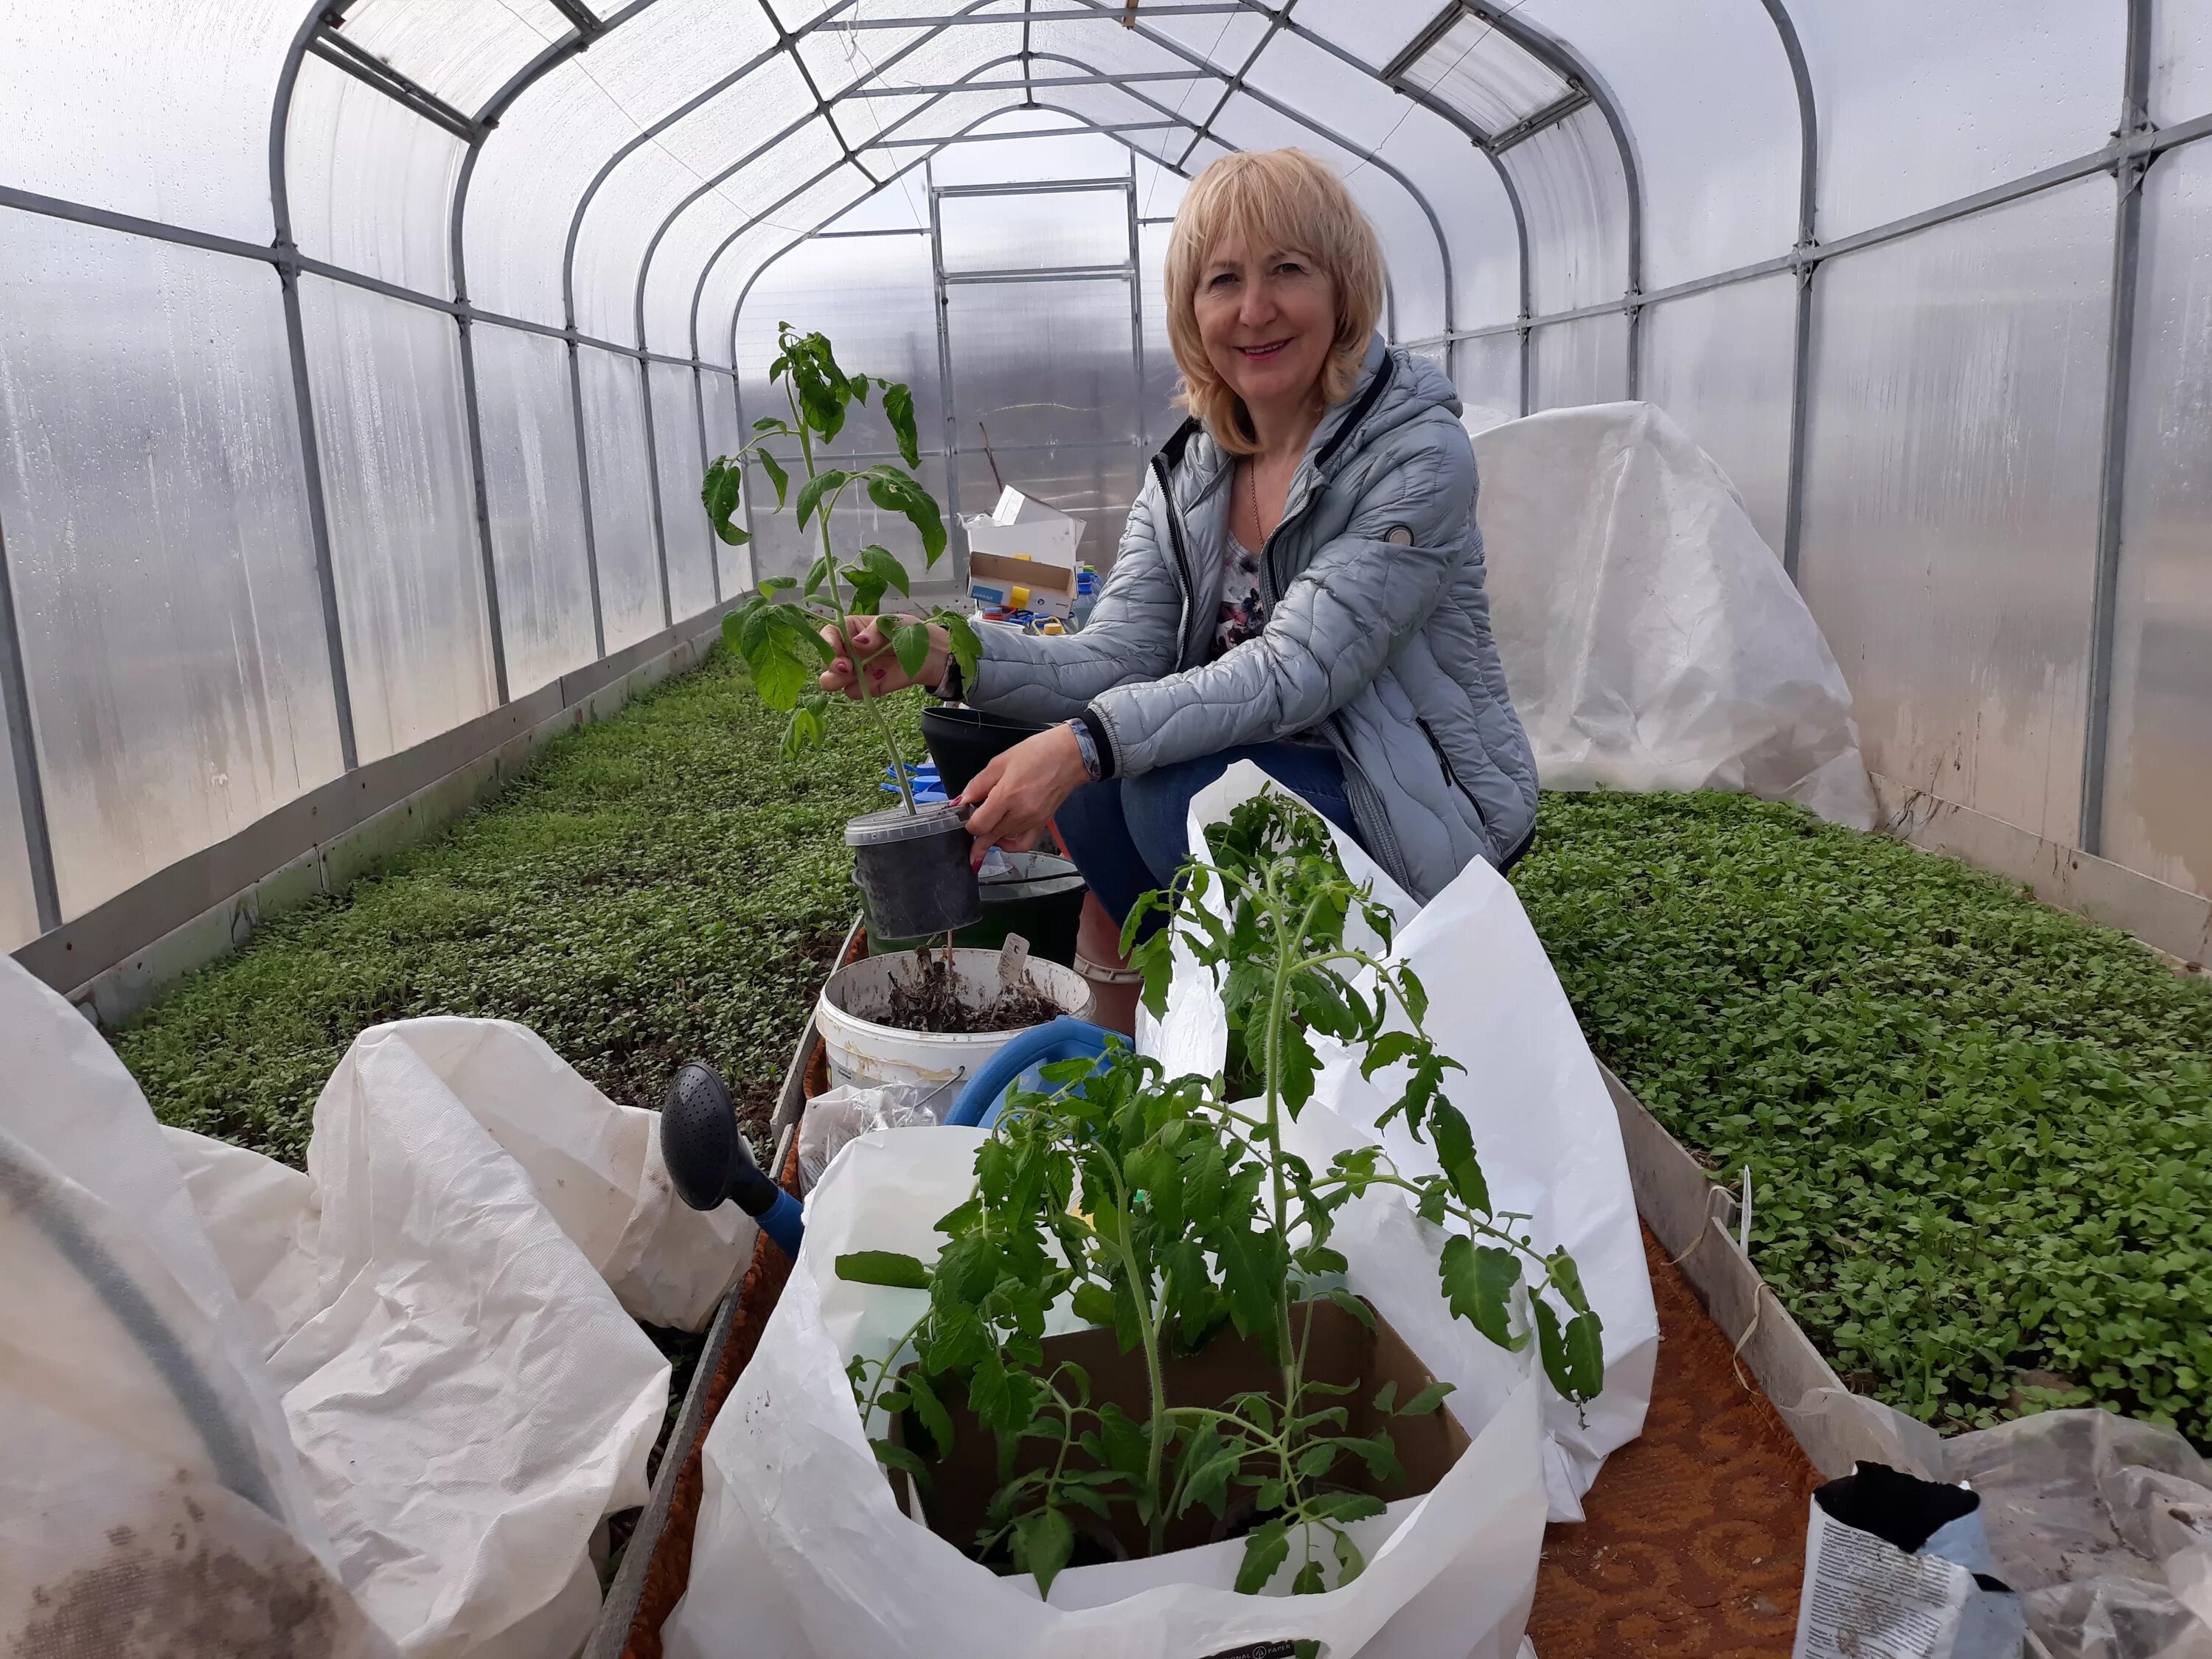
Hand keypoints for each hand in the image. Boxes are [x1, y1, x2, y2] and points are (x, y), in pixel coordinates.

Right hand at [818, 614, 947, 698]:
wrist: (932, 654)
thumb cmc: (911, 632)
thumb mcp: (894, 624)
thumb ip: (875, 631)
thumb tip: (858, 642)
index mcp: (852, 630)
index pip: (829, 635)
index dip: (827, 643)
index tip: (836, 650)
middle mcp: (850, 651)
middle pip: (827, 661)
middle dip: (831, 665)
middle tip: (846, 668)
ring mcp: (857, 670)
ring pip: (833, 680)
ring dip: (839, 680)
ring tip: (855, 674)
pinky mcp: (869, 686)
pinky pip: (855, 692)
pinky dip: (861, 689)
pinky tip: (878, 678)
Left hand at [960, 726, 1091, 867]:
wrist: (1071, 755)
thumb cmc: (1039, 752)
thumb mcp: (1001, 761)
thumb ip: (979, 783)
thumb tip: (963, 801)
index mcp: (1007, 795)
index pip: (978, 825)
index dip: (966, 822)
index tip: (964, 813)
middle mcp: (1020, 813)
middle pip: (988, 837)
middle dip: (976, 832)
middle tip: (969, 828)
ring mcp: (1032, 821)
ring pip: (1002, 840)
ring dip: (990, 836)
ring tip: (986, 825)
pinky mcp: (1042, 824)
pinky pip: (1022, 845)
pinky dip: (1010, 846)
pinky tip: (1002, 839)